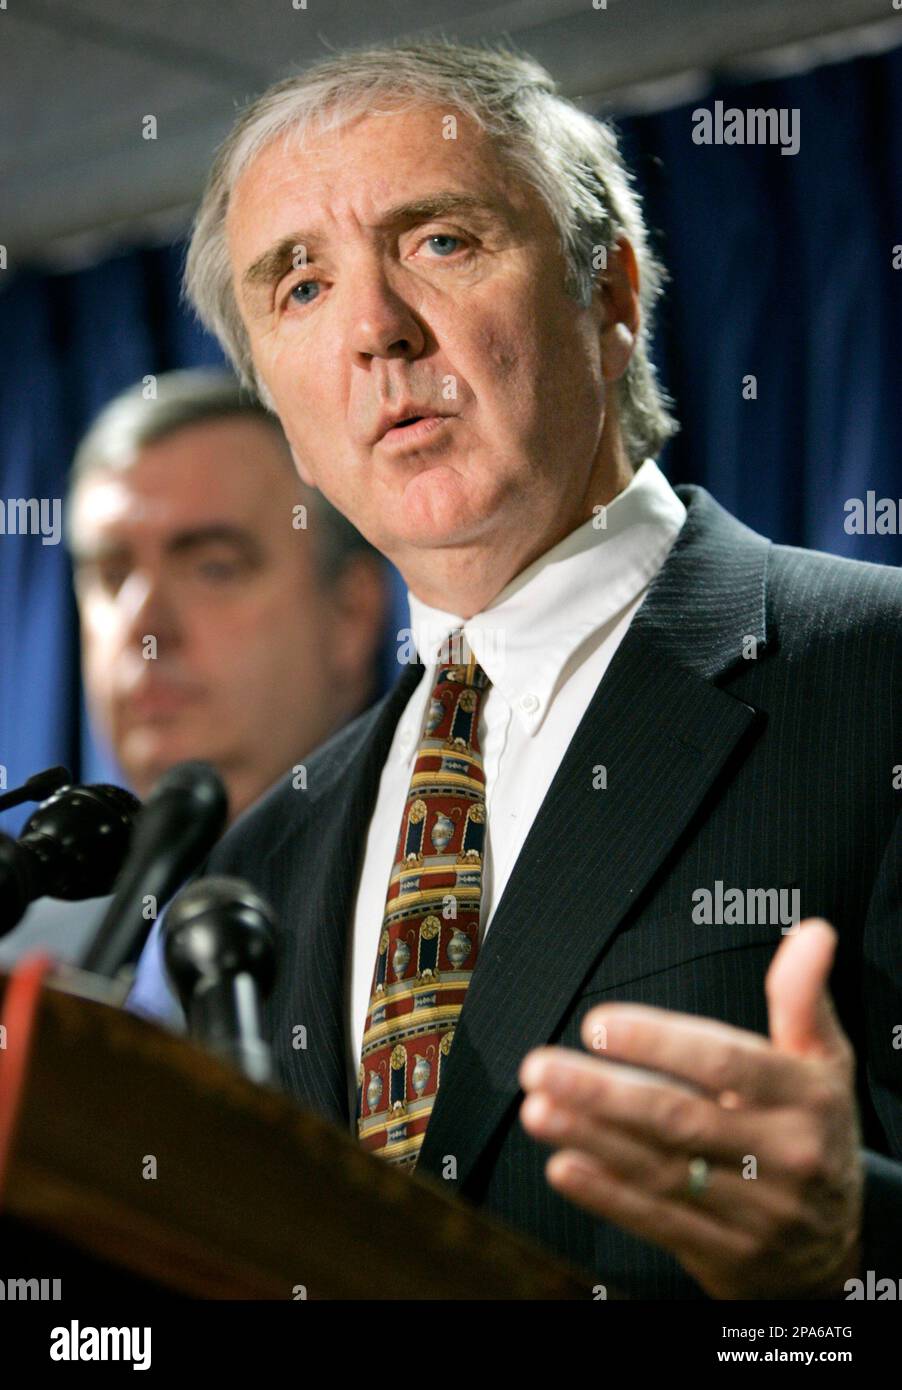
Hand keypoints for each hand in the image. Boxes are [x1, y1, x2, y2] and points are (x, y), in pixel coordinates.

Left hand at [518, 919, 863, 1297]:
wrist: (838, 1245)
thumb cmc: (817, 1132)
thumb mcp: (826, 1063)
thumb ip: (803, 998)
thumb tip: (812, 933)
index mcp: (805, 1097)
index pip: (725, 1064)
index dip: (659, 1041)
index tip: (599, 1024)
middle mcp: (782, 1155)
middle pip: (681, 1117)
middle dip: (603, 1091)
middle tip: (540, 1066)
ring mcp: (754, 1211)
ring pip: (661, 1169)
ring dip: (591, 1138)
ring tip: (538, 1109)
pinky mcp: (725, 1254)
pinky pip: (659, 1222)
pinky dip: (607, 1196)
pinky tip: (565, 1166)